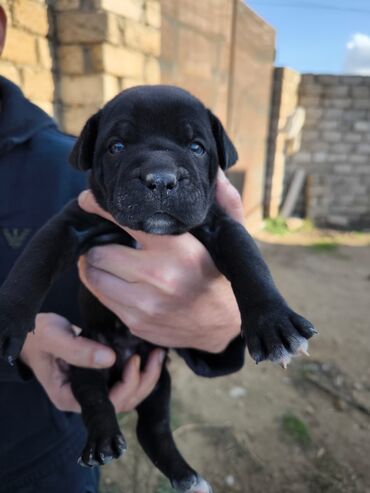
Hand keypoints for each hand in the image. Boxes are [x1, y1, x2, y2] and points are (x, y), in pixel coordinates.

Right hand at [20, 313, 163, 411]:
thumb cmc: (38, 336)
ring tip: (158, 354)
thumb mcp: (54, 338)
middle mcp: (86, 398)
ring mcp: (96, 388)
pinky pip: (127, 380)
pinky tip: (151, 353)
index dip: (126, 386)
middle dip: (144, 381)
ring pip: (130, 394)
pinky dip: (142, 370)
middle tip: (155, 356)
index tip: (134, 361)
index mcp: (71, 397)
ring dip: (148, 377)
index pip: (106, 404)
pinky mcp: (103, 376)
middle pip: (124, 402)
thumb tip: (111, 359)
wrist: (34, 333)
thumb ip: (78, 349)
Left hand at [77, 170, 242, 353]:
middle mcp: (159, 277)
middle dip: (97, 242)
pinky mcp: (136, 322)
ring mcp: (145, 304)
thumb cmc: (221, 275)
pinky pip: (101, 298)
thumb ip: (224, 200)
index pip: (125, 220)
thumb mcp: (231, 236)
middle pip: (99, 252)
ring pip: (93, 276)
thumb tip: (215, 173)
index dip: (100, 207)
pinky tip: (115, 279)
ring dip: (94, 264)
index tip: (89, 201)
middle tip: (103, 237)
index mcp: (180, 249)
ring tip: (105, 258)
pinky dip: (102, 285)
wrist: (225, 325)